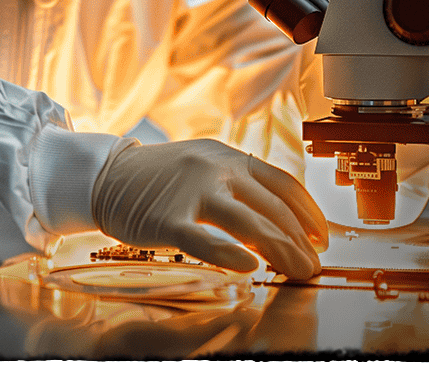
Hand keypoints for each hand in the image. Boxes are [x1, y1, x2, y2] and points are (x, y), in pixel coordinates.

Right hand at [91, 139, 328, 277]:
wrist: (107, 176)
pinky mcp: (168, 219)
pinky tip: (249, 268)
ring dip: (281, 251)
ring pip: (248, 223)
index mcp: (229, 158)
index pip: (283, 184)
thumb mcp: (204, 165)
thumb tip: (279, 221)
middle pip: (272, 209)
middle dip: (299, 241)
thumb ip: (238, 185)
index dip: (309, 214)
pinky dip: (229, 254)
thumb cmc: (159, 178)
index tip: (321, 238)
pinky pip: (204, 239)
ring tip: (297, 272)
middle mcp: (216, 170)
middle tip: (313, 266)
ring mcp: (193, 192)